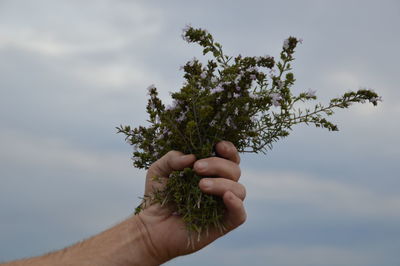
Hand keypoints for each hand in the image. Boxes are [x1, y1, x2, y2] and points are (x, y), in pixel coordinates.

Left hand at [136, 141, 246, 262]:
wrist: (151, 228)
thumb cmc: (157, 197)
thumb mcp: (159, 170)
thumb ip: (172, 158)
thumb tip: (192, 157)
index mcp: (210, 172)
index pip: (229, 157)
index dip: (228, 149)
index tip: (217, 146)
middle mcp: (220, 186)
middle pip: (234, 170)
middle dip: (218, 165)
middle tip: (197, 168)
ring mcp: (222, 206)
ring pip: (239, 189)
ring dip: (223, 183)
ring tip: (200, 185)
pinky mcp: (222, 224)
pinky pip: (240, 214)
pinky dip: (236, 204)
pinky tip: (225, 196)